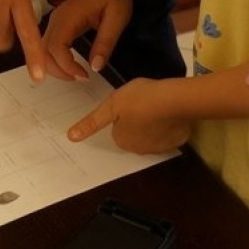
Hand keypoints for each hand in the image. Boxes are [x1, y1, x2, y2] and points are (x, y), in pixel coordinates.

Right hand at [40, 0, 132, 80]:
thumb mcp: (117, 18)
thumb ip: (105, 42)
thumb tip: (95, 67)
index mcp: (68, 17)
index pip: (56, 46)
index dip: (67, 66)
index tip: (85, 76)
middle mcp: (56, 21)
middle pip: (43, 51)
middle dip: (58, 71)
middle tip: (81, 79)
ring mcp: (54, 23)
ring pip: (43, 51)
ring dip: (56, 68)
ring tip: (78, 75)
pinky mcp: (57, 26)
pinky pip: (49, 47)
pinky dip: (56, 61)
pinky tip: (72, 67)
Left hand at [67, 79, 189, 153]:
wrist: (173, 100)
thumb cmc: (140, 99)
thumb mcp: (111, 105)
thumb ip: (92, 122)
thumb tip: (71, 137)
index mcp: (122, 140)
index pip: (118, 130)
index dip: (123, 115)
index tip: (129, 104)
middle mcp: (139, 150)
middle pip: (134, 136)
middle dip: (138, 123)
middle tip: (142, 103)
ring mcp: (160, 148)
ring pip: (152, 137)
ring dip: (153, 126)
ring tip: (157, 106)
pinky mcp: (176, 142)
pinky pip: (170, 135)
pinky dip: (169, 126)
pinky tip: (170, 113)